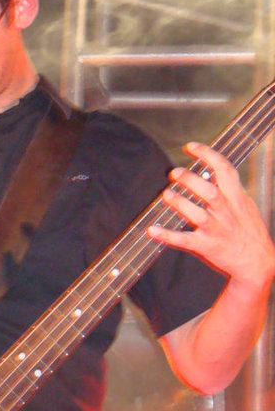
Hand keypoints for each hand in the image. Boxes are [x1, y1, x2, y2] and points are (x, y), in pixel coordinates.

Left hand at [147, 141, 274, 288]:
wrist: (257, 262)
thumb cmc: (249, 232)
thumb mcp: (245, 206)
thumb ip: (230, 190)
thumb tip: (212, 173)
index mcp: (236, 198)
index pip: (225, 170)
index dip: (208, 155)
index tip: (190, 147)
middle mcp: (226, 212)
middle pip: (209, 191)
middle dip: (190, 179)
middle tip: (174, 173)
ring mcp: (216, 230)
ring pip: (197, 214)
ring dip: (180, 203)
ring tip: (166, 194)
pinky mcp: (206, 246)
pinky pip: (184, 240)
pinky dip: (167, 235)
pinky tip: (152, 230)